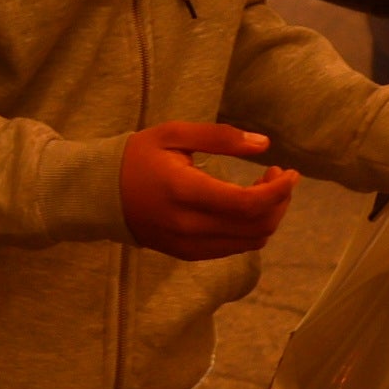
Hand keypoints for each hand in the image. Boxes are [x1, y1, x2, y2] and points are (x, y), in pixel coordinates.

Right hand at [114, 122, 295, 259]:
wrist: (98, 195)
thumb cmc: (136, 157)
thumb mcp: (173, 134)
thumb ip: (220, 136)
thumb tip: (264, 144)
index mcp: (185, 191)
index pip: (248, 204)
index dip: (279, 191)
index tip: (290, 172)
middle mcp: (189, 225)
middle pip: (257, 226)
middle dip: (279, 201)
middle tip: (275, 175)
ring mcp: (189, 245)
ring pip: (251, 241)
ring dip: (268, 216)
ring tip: (262, 190)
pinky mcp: (189, 254)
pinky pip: (235, 248)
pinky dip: (251, 229)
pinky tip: (244, 206)